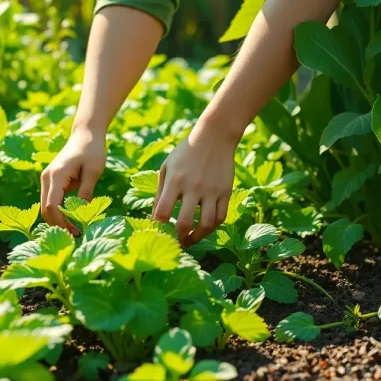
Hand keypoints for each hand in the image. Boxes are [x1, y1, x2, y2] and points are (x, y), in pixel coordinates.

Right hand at [40, 129, 106, 234]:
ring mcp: (46, 179)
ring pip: (46, 206)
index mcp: (56, 174)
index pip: (52, 205)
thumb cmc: (92, 149)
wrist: (85, 134)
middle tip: (75, 235)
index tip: (76, 232)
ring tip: (74, 230)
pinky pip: (50, 200)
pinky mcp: (50, 180)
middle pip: (45, 209)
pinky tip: (70, 219)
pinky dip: (58, 212)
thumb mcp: (93, 171)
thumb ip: (86, 192)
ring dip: (57, 220)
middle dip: (58, 224)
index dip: (62, 221)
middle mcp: (47, 177)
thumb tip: (82, 214)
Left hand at [152, 119, 239, 246]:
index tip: (158, 233)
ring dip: (197, 237)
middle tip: (175, 243)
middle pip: (184, 222)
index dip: (158, 226)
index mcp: (175, 181)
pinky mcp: (226, 191)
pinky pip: (221, 217)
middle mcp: (193, 187)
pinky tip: (204, 229)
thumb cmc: (185, 152)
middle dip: (178, 238)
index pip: (162, 211)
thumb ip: (159, 192)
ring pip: (206, 224)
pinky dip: (212, 227)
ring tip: (190, 240)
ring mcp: (212, 190)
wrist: (214, 136)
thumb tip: (155, 217)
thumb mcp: (166, 167)